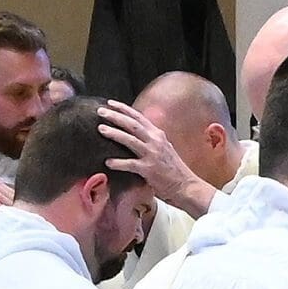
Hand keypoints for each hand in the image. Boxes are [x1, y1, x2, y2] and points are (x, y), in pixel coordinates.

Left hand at [99, 100, 218, 217]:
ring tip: (101, 129)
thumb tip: (134, 131)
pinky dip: (118, 162)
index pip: (139, 116)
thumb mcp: (164, 148)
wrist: (187, 186)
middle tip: (101, 111)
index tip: (110, 103)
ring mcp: (153, 155)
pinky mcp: (149, 169)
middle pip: (132, 124)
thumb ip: (150, 139)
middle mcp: (155, 141)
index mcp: (158, 135)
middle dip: (115, 116)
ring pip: (130, 140)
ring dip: (114, 133)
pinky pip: (130, 164)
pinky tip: (108, 162)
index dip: (123, 109)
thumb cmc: (173, 169)